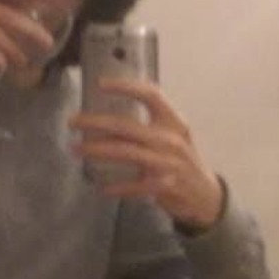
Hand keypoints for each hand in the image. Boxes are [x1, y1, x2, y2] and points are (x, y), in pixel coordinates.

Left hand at [70, 78, 223, 229]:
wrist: (206, 194)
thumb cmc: (183, 159)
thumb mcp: (175, 134)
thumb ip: (152, 123)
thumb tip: (113, 115)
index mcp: (173, 121)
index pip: (151, 95)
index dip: (126, 86)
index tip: (100, 84)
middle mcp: (170, 138)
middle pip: (126, 125)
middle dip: (95, 122)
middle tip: (73, 122)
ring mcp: (167, 163)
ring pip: (124, 152)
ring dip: (96, 150)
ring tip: (75, 149)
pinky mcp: (164, 186)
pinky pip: (134, 185)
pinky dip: (116, 186)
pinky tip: (100, 187)